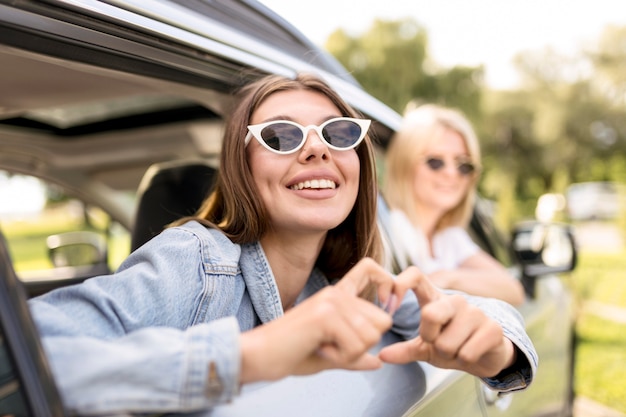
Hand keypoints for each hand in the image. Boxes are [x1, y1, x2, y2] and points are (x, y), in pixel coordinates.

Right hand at [240, 258, 404, 383]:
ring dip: (350, 353)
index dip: (387, 289)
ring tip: (323, 347)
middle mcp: (336, 293)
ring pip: (371, 336)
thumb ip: (355, 356)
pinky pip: (355, 346)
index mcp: (338, 296)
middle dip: (363, 345)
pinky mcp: (325, 315)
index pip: (372, 271)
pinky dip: (340, 358)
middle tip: (334, 346)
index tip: (382, 311)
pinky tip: (319, 349)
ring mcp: (331, 301)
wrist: (260, 355)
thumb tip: (379, 362)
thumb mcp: (331, 355)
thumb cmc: (291, 354)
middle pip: (382, 321)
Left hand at [378, 266, 515, 377]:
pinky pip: (466, 353)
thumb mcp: (425, 348)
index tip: (390, 307)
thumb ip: (405, 350)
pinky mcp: (493, 328)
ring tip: (457, 349)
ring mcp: (476, 312)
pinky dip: (464, 360)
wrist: (486, 356)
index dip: (399, 284)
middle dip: (430, 339)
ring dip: (449, 354)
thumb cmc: (452, 346)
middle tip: (438, 343)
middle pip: (429, 314)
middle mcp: (455, 300)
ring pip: (446, 343)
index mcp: (434, 298)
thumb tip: (382, 355)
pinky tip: (472, 353)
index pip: (415, 274)